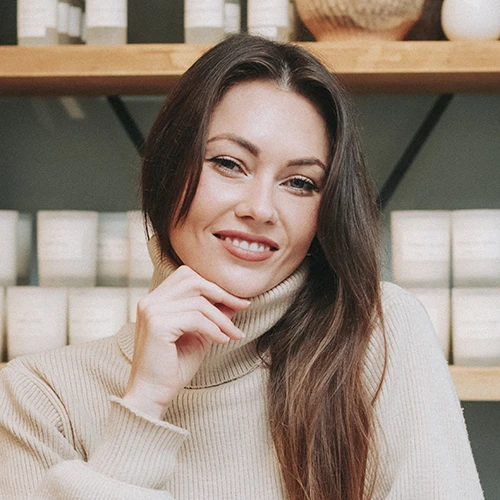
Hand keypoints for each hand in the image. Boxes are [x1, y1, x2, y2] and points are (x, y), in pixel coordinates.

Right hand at [123, 266, 249, 418]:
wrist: (153, 394)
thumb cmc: (174, 366)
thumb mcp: (200, 334)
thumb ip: (213, 315)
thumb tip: (236, 300)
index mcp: (156, 299)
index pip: (188, 276)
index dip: (215, 285)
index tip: (238, 300)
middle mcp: (150, 301)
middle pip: (193, 280)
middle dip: (222, 293)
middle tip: (243, 306)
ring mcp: (151, 311)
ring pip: (198, 302)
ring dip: (221, 318)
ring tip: (233, 334)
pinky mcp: (157, 324)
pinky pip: (196, 318)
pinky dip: (214, 329)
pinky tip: (222, 340)